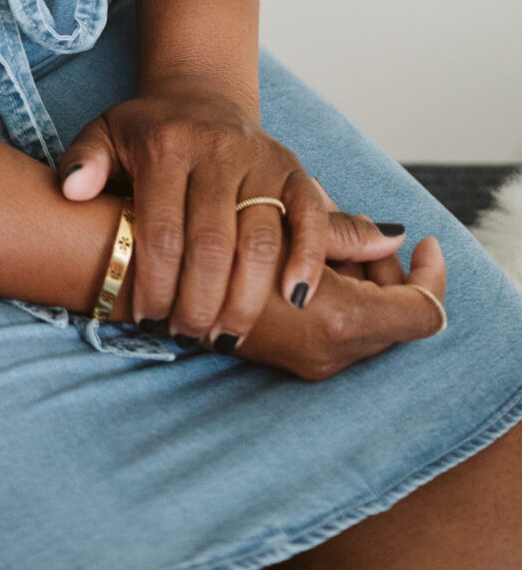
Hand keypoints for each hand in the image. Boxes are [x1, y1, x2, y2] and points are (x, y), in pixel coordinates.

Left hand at [59, 81, 403, 345]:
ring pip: (261, 241)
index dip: (155, 284)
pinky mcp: (293, 168)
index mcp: (165, 146)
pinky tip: (294, 299)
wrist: (201, 94)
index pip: (162, 231)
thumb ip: (83, 161)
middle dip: (199, 304)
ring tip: (225, 335)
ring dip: (246, 299)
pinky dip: (308, 259)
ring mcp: (259, 160)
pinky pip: (309, 217)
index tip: (147, 320)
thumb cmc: (149, 130)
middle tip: (188, 336)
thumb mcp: (105, 133)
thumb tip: (72, 191)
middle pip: (213, 245)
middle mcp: (215, 151)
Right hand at [232, 233, 448, 378]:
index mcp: (340, 320)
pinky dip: (340, 297)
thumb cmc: (221, 231)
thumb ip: (346, 232)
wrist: (149, 268)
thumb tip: (392, 237)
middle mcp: (329, 351)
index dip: (430, 275)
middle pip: (395, 317)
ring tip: (332, 245)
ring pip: (368, 324)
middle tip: (367, 238)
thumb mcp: (290, 219)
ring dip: (363, 285)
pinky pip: (338, 329)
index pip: (422, 311)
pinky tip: (310, 263)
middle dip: (389, 274)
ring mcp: (309, 360)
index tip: (427, 243)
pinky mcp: (289, 358)